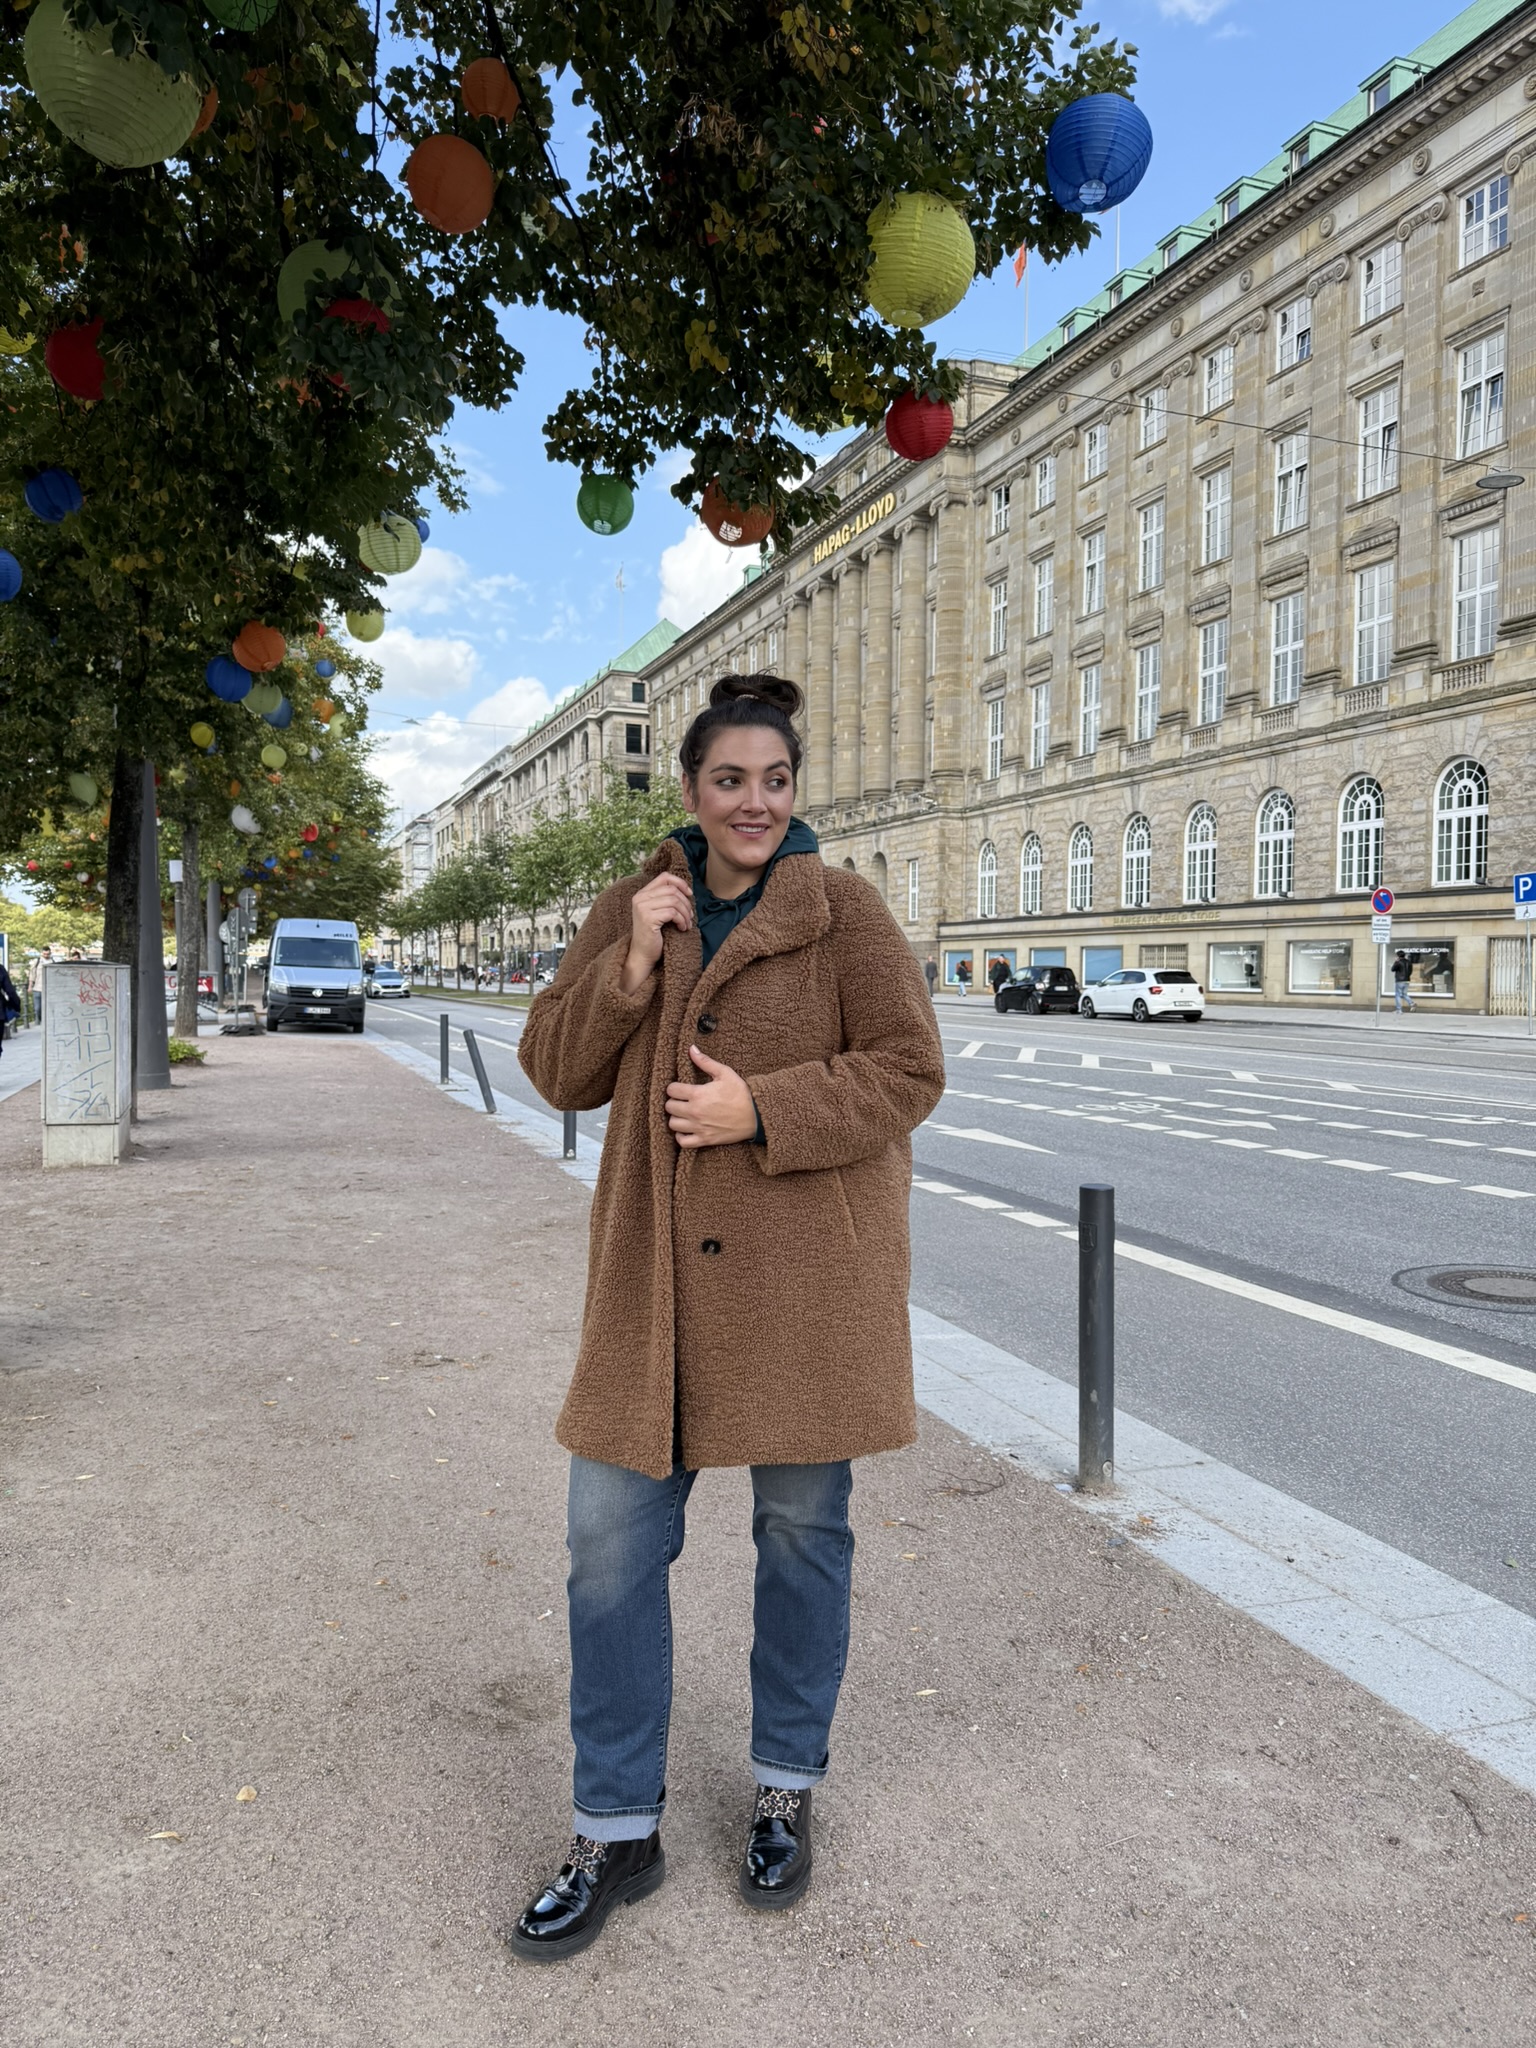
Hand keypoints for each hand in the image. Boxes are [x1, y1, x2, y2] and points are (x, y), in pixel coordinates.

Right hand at [620, 873, 693, 993]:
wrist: (643, 954)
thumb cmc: (654, 934)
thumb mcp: (659, 911)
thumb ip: (666, 899)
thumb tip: (687, 890)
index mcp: (642, 893)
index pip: (664, 877)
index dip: (680, 883)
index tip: (689, 894)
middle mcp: (640, 898)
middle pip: (672, 890)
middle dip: (686, 903)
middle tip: (690, 916)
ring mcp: (642, 907)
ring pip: (674, 901)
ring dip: (685, 914)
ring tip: (687, 924)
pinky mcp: (648, 918)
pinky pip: (673, 913)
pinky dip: (682, 921)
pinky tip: (682, 928)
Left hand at [666, 1047, 757, 1148]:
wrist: (756, 1116)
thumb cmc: (741, 1094)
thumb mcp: (725, 1073)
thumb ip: (705, 1061)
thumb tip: (691, 1049)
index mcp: (698, 1094)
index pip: (671, 1090)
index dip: (674, 1087)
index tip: (680, 1088)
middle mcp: (695, 1112)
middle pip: (669, 1107)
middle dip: (674, 1101)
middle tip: (682, 1100)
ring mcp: (699, 1127)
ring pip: (673, 1124)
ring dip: (676, 1118)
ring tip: (684, 1114)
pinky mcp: (704, 1140)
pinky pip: (682, 1142)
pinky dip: (681, 1136)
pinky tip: (686, 1129)